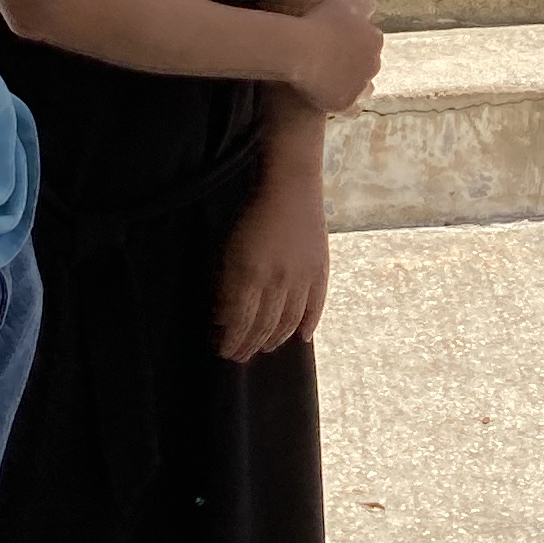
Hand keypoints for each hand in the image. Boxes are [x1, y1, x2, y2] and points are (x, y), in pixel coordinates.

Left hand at [216, 164, 330, 361]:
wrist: (290, 185)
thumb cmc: (251, 213)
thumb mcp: (229, 249)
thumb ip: (227, 284)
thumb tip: (224, 318)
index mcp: (249, 274)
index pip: (240, 322)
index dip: (232, 340)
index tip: (223, 350)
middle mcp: (277, 281)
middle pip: (263, 326)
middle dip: (249, 345)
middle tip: (239, 357)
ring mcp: (302, 277)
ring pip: (288, 321)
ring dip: (275, 339)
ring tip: (266, 347)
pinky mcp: (320, 271)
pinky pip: (316, 306)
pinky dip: (308, 324)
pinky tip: (301, 337)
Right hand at [284, 0, 384, 116]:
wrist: (298, 49)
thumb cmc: (316, 22)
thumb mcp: (339, 5)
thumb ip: (360, 6)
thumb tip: (371, 10)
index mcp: (375, 39)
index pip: (371, 44)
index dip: (355, 46)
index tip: (339, 46)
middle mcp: (374, 64)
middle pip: (369, 67)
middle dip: (357, 66)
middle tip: (334, 65)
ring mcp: (361, 85)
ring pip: (365, 90)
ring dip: (356, 87)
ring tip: (337, 85)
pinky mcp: (346, 103)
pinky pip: (353, 110)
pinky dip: (349, 108)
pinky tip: (338, 104)